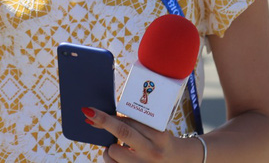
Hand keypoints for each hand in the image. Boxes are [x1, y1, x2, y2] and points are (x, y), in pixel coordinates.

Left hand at [81, 108, 200, 161]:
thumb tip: (108, 118)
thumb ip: (138, 125)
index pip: (132, 121)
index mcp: (159, 136)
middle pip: (123, 132)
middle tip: (88, 113)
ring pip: (114, 152)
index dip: (112, 116)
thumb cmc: (162, 143)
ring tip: (116, 147)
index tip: (94, 110)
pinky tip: (118, 158)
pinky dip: (111, 160)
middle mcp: (153, 151)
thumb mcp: (157, 131)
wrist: (180, 162)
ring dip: (109, 148)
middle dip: (103, 122)